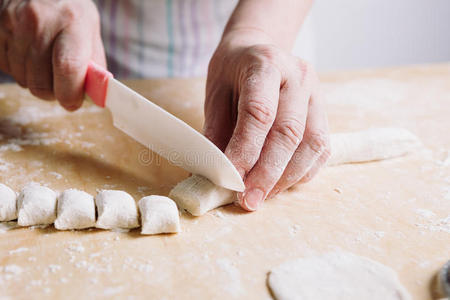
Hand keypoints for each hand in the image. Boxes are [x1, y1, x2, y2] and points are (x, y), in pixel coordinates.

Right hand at [0, 0, 104, 109]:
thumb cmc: (69, 13)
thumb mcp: (90, 31)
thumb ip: (93, 64)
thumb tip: (95, 96)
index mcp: (72, 23)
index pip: (67, 69)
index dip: (69, 94)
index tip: (72, 102)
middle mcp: (40, 22)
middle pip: (41, 82)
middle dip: (53, 93)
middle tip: (60, 86)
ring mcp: (13, 24)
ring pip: (22, 79)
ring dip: (35, 81)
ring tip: (45, 65)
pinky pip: (7, 68)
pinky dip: (19, 70)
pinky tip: (29, 55)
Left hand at [204, 30, 330, 210]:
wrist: (260, 48)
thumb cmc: (233, 72)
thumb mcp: (215, 93)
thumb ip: (218, 131)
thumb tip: (217, 174)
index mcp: (265, 64)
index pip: (259, 113)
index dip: (246, 150)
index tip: (232, 179)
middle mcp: (298, 77)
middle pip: (289, 132)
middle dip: (268, 173)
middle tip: (249, 200)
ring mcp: (316, 94)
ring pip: (312, 144)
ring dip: (287, 177)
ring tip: (263, 196)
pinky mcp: (324, 111)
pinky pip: (321, 148)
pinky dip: (302, 172)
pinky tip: (282, 184)